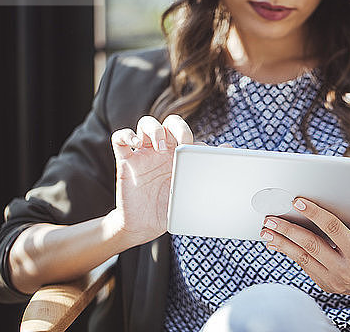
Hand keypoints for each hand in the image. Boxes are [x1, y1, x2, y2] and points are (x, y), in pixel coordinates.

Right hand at [108, 114, 194, 246]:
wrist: (143, 226)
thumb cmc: (168, 209)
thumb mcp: (190, 194)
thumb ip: (205, 173)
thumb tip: (228, 151)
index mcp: (179, 156)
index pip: (188, 136)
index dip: (196, 139)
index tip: (202, 151)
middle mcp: (162, 151)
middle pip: (170, 123)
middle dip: (178, 127)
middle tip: (183, 143)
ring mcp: (143, 154)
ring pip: (147, 124)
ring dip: (155, 129)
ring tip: (160, 147)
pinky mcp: (125, 161)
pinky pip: (120, 138)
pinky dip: (127, 135)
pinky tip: (136, 144)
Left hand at [259, 188, 349, 296]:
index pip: (332, 229)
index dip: (315, 214)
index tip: (297, 202)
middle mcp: (344, 269)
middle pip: (311, 245)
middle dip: (289, 230)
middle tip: (271, 218)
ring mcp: (333, 279)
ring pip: (302, 258)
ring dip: (282, 243)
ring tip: (266, 231)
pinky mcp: (325, 284)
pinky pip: (303, 265)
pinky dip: (288, 253)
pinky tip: (275, 243)